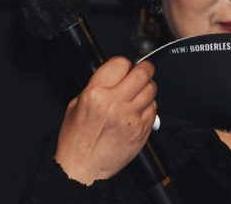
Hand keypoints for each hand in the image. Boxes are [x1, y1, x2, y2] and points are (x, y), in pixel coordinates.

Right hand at [54, 57, 157, 184]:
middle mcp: (115, 103)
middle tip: (142, 71)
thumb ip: (96, 86)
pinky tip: (138, 111)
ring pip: (151, 89)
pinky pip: (154, 108)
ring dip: (147, 88)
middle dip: (144, 69)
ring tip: (138, 93)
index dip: (124, 64)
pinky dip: (149, 106)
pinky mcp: (142, 129)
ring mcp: (131, 116)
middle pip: (142, 72)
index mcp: (96, 94)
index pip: (121, 63)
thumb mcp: (76, 105)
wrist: (83, 168)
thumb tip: (114, 75)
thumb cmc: (77, 140)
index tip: (124, 68)